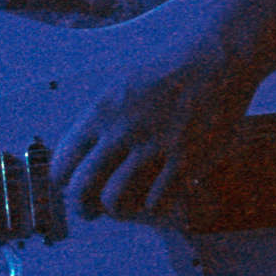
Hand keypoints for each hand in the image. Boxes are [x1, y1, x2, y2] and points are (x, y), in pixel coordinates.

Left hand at [52, 35, 260, 222]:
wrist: (212, 63)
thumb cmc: (165, 75)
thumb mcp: (118, 89)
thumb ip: (98, 121)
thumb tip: (79, 152)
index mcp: (99, 114)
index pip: (63, 160)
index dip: (63, 181)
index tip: (69, 187)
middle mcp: (120, 132)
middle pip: (82, 187)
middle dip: (81, 206)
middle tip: (89, 212)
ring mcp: (152, 148)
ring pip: (115, 198)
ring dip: (116, 210)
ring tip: (123, 210)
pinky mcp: (184, 160)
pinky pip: (156, 199)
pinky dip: (153, 206)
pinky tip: (157, 199)